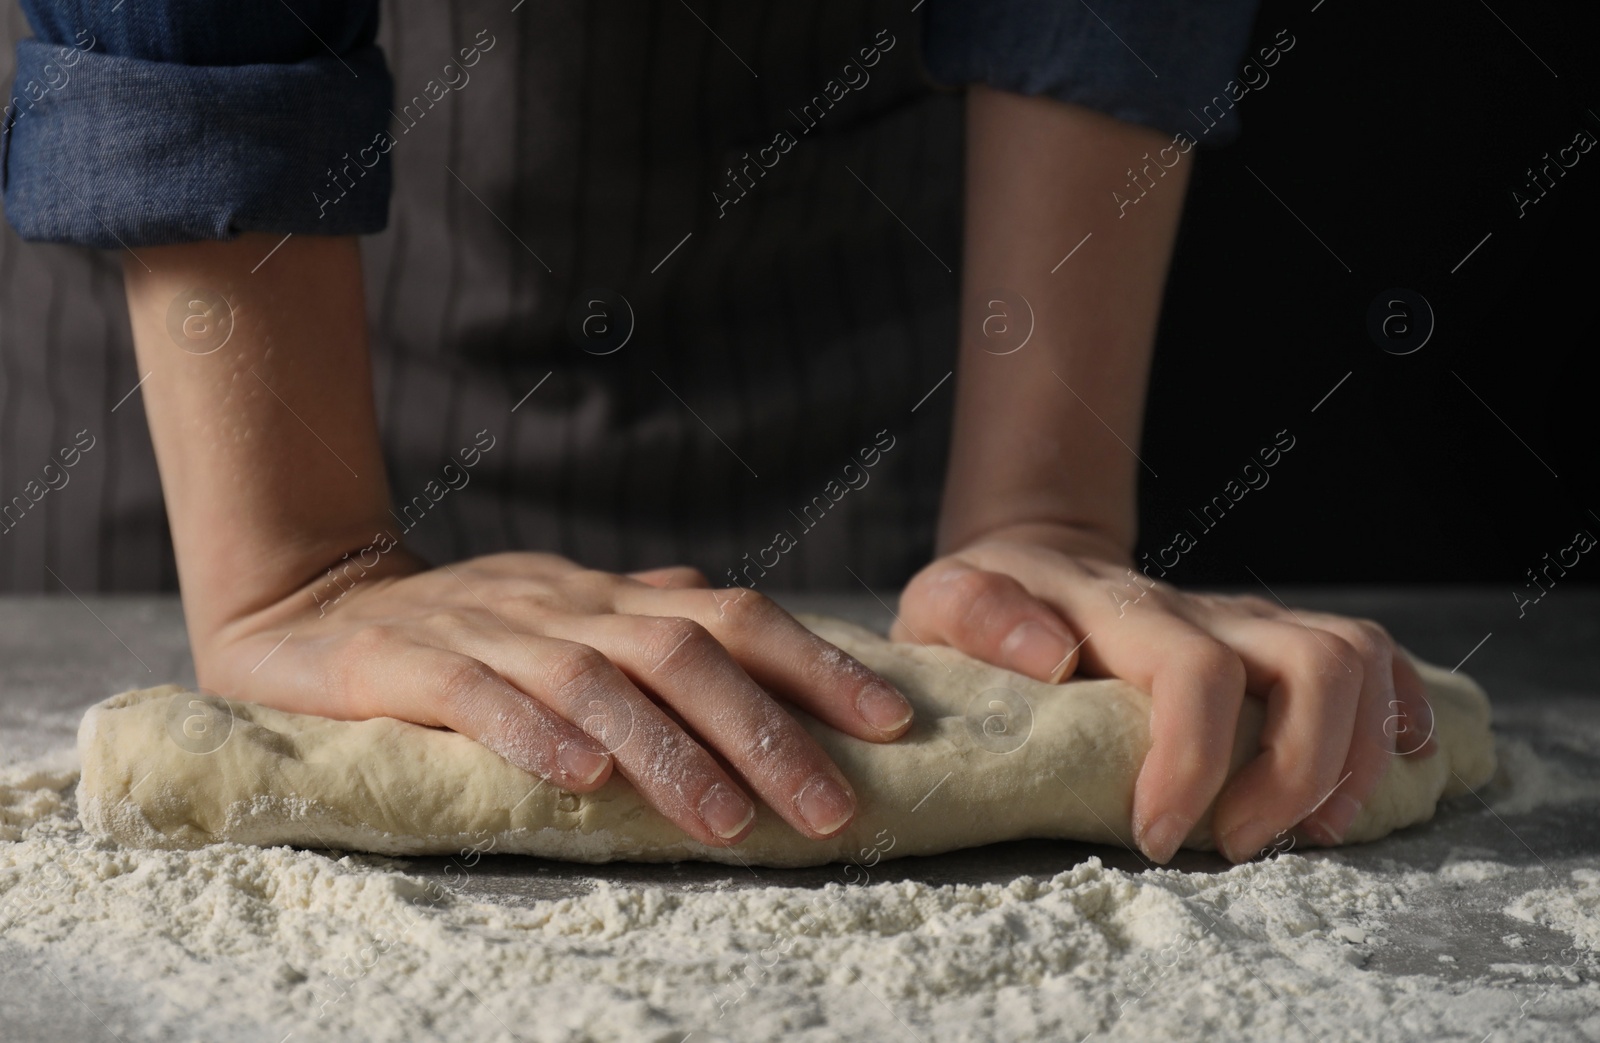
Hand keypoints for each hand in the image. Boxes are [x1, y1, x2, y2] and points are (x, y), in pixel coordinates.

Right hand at [202, 551, 913, 846]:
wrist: (307, 603)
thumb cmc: (460, 632)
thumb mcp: (565, 623)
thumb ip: (645, 628)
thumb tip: (744, 637)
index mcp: (608, 598)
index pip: (733, 618)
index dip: (817, 664)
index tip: (894, 722)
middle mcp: (562, 604)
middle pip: (683, 651)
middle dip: (766, 730)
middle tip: (830, 808)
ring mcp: (484, 627)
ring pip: (592, 678)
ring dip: (667, 750)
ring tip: (725, 821)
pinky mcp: (400, 663)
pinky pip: (472, 695)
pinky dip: (532, 732)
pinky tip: (580, 781)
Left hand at [893, 522, 1435, 863]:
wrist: (1034, 558)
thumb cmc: (985, 602)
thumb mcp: (945, 599)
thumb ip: (977, 616)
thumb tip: (1053, 655)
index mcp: (1125, 611)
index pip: (1196, 675)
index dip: (1194, 764)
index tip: (1154, 839)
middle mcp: (1205, 611)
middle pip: (1315, 663)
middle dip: (1299, 772)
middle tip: (1239, 846)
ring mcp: (1249, 623)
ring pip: (1359, 658)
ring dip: (1359, 756)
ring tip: (1311, 829)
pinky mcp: (1276, 641)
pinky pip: (1374, 658)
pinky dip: (1397, 717)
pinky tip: (1387, 768)